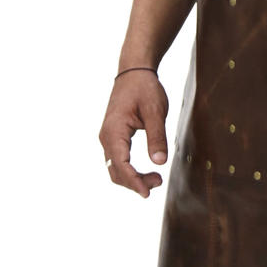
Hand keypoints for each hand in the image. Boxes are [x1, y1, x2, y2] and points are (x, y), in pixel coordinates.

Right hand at [98, 70, 168, 197]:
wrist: (134, 73)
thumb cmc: (145, 89)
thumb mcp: (155, 111)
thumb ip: (157, 136)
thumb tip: (159, 162)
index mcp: (114, 131)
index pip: (120, 164)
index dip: (133, 180)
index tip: (147, 193)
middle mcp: (106, 137)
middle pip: (115, 170)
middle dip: (134, 182)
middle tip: (158, 183)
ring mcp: (108, 138)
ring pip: (115, 167)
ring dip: (132, 178)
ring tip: (156, 179)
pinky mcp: (114, 137)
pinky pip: (118, 160)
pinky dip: (130, 170)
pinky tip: (145, 172)